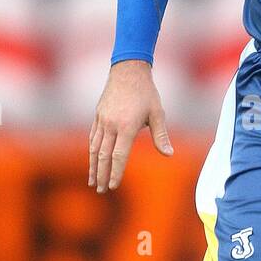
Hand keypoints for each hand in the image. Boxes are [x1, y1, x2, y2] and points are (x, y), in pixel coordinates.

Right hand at [88, 60, 172, 192]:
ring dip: (93, 166)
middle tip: (101, 190)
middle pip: (103, 156)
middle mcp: (111, 125)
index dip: (115, 172)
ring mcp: (102, 120)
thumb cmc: (146, 92)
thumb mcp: (157, 113)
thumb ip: (161, 136)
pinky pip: (93, 137)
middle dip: (102, 175)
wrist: (128, 70)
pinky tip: (92, 160)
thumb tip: (169, 154)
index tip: (113, 185)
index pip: (119, 155)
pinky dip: (91, 151)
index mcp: (127, 126)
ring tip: (93, 182)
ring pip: (94, 148)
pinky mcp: (98, 115)